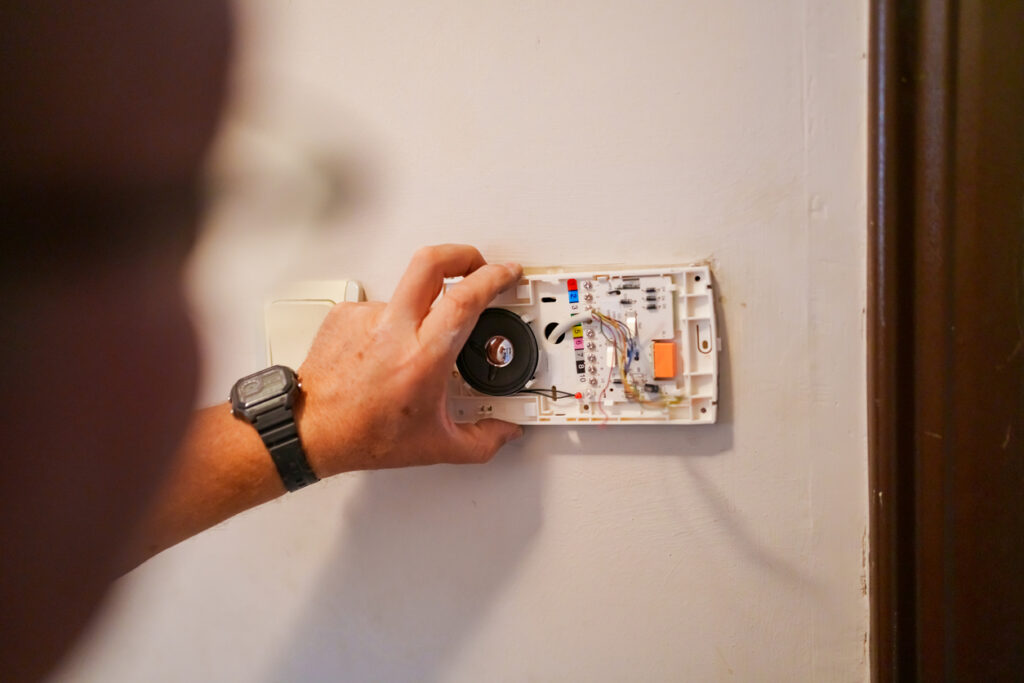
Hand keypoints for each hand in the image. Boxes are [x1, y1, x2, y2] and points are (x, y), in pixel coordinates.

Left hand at [295, 244, 524, 474]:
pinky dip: (391, 324)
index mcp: (422, 357)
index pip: (465, 298)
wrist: (311, 432)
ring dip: (422, 308)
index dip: (493, 277)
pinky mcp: (345, 315)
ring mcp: (367, 318)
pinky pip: (380, 307)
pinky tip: (386, 352)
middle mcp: (393, 330)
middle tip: (476, 265)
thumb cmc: (362, 435)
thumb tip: (505, 433)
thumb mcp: (435, 446)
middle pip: (431, 261)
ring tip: (415, 345)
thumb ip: (482, 442)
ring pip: (407, 291)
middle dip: (463, 254)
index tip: (506, 273)